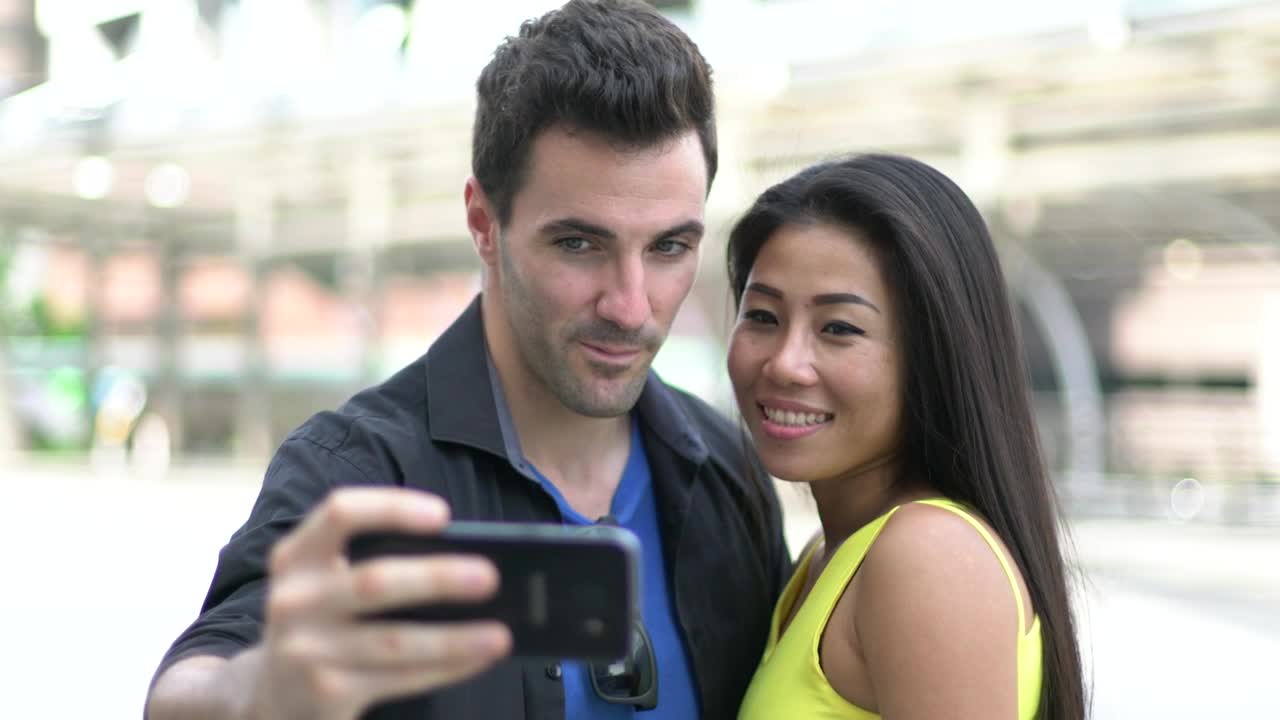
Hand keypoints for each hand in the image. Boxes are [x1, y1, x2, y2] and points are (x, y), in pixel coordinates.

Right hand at [246, 488, 510, 719]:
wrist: (269, 695)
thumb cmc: (324, 620)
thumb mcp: (326, 582)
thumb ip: (374, 562)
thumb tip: (469, 561)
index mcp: (296, 556)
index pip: (340, 513)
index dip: (392, 509)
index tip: (444, 515)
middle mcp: (293, 601)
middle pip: (374, 581)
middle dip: (437, 578)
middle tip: (491, 576)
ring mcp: (305, 652)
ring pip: (393, 642)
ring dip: (455, 638)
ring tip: (501, 633)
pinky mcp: (326, 695)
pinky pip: (399, 679)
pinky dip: (447, 667)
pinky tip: (479, 657)